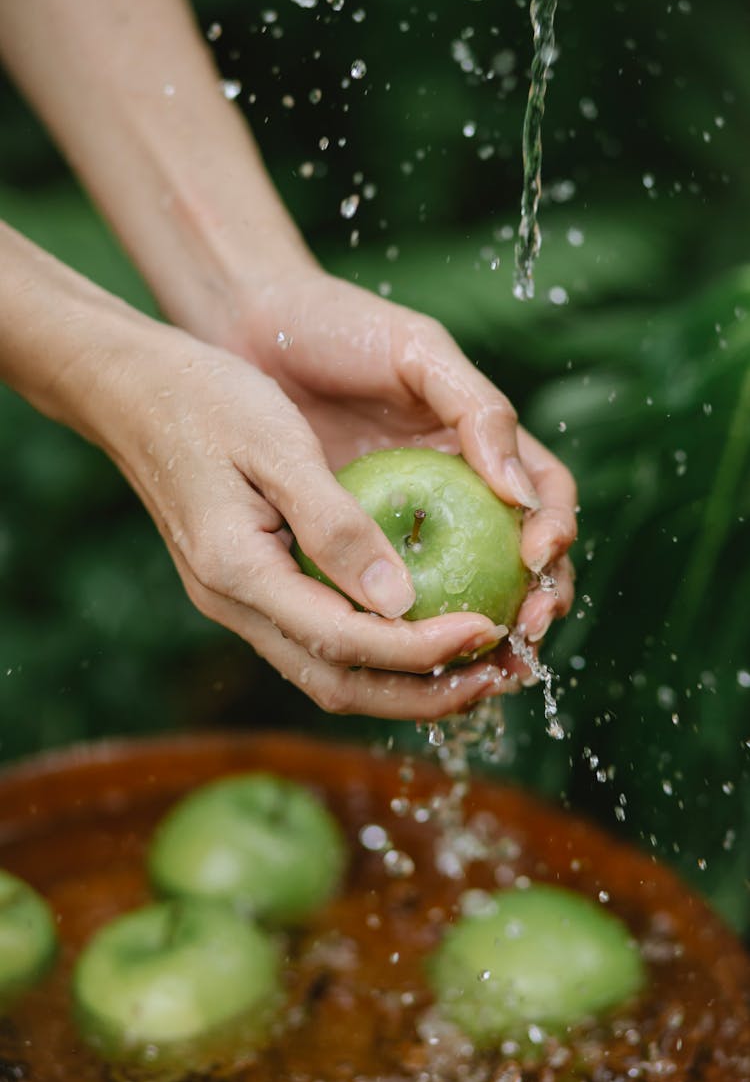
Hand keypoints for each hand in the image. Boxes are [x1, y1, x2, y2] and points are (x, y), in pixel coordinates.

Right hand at [91, 317, 547, 719]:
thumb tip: (402, 601)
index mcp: (238, 570)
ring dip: (403, 682)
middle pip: (338, 684)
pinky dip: (374, 652)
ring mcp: (234, 601)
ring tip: (473, 666)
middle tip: (496, 676)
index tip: (487, 629)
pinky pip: (316, 641)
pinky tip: (417, 629)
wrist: (130, 389)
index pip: (345, 641)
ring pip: (326, 673)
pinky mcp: (244, 587)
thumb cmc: (205, 398)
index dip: (422, 649)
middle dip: (422, 693)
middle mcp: (233, 603)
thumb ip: (336, 526)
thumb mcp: (279, 447)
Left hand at [222, 269, 576, 688]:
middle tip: (525, 631)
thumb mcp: (419, 352)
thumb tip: (520, 494)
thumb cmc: (342, 327)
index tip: (538, 557)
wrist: (254, 330)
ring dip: (481, 630)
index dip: (557, 532)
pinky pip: (387, 594)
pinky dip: (405, 628)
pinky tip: (404, 651)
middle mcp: (454, 488)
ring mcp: (405, 520)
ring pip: (458, 588)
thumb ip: (478, 410)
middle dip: (537, 600)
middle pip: (517, 558)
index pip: (545, 498)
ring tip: (483, 663)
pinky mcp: (353, 544)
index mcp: (482, 444)